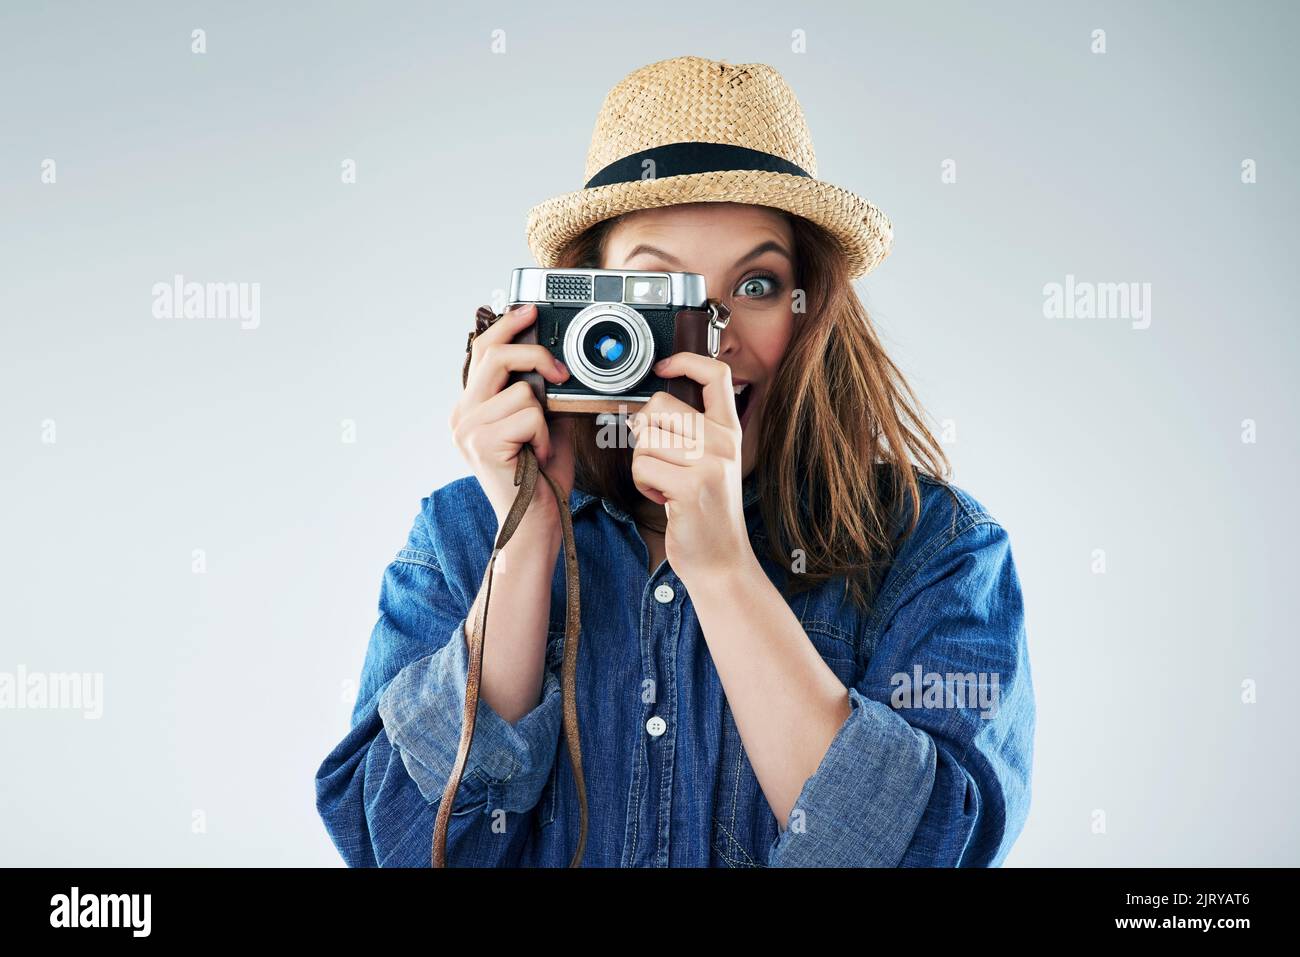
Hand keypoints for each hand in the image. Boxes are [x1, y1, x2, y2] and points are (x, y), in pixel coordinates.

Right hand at [451, 303, 576, 535]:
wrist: (534, 523)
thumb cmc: (541, 478)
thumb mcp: (545, 425)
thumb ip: (544, 393)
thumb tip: (561, 362)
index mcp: (472, 407)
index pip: (483, 351)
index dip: (508, 325)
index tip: (530, 310)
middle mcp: (462, 415)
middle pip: (495, 355)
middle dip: (535, 354)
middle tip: (560, 372)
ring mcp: (467, 428)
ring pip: (522, 391)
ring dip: (544, 419)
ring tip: (538, 447)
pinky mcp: (481, 443)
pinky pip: (530, 415)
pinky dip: (543, 436)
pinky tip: (536, 458)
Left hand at [628, 352, 754, 583]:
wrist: (721, 560)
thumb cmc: (706, 512)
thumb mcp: (709, 464)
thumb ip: (689, 432)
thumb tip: (646, 410)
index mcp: (729, 431)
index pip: (716, 375)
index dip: (686, 361)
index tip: (664, 367)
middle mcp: (723, 442)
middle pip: (659, 405)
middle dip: (646, 433)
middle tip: (662, 460)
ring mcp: (710, 463)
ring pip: (646, 437)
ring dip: (644, 463)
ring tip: (666, 483)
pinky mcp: (691, 486)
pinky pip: (643, 465)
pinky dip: (643, 484)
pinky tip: (664, 497)